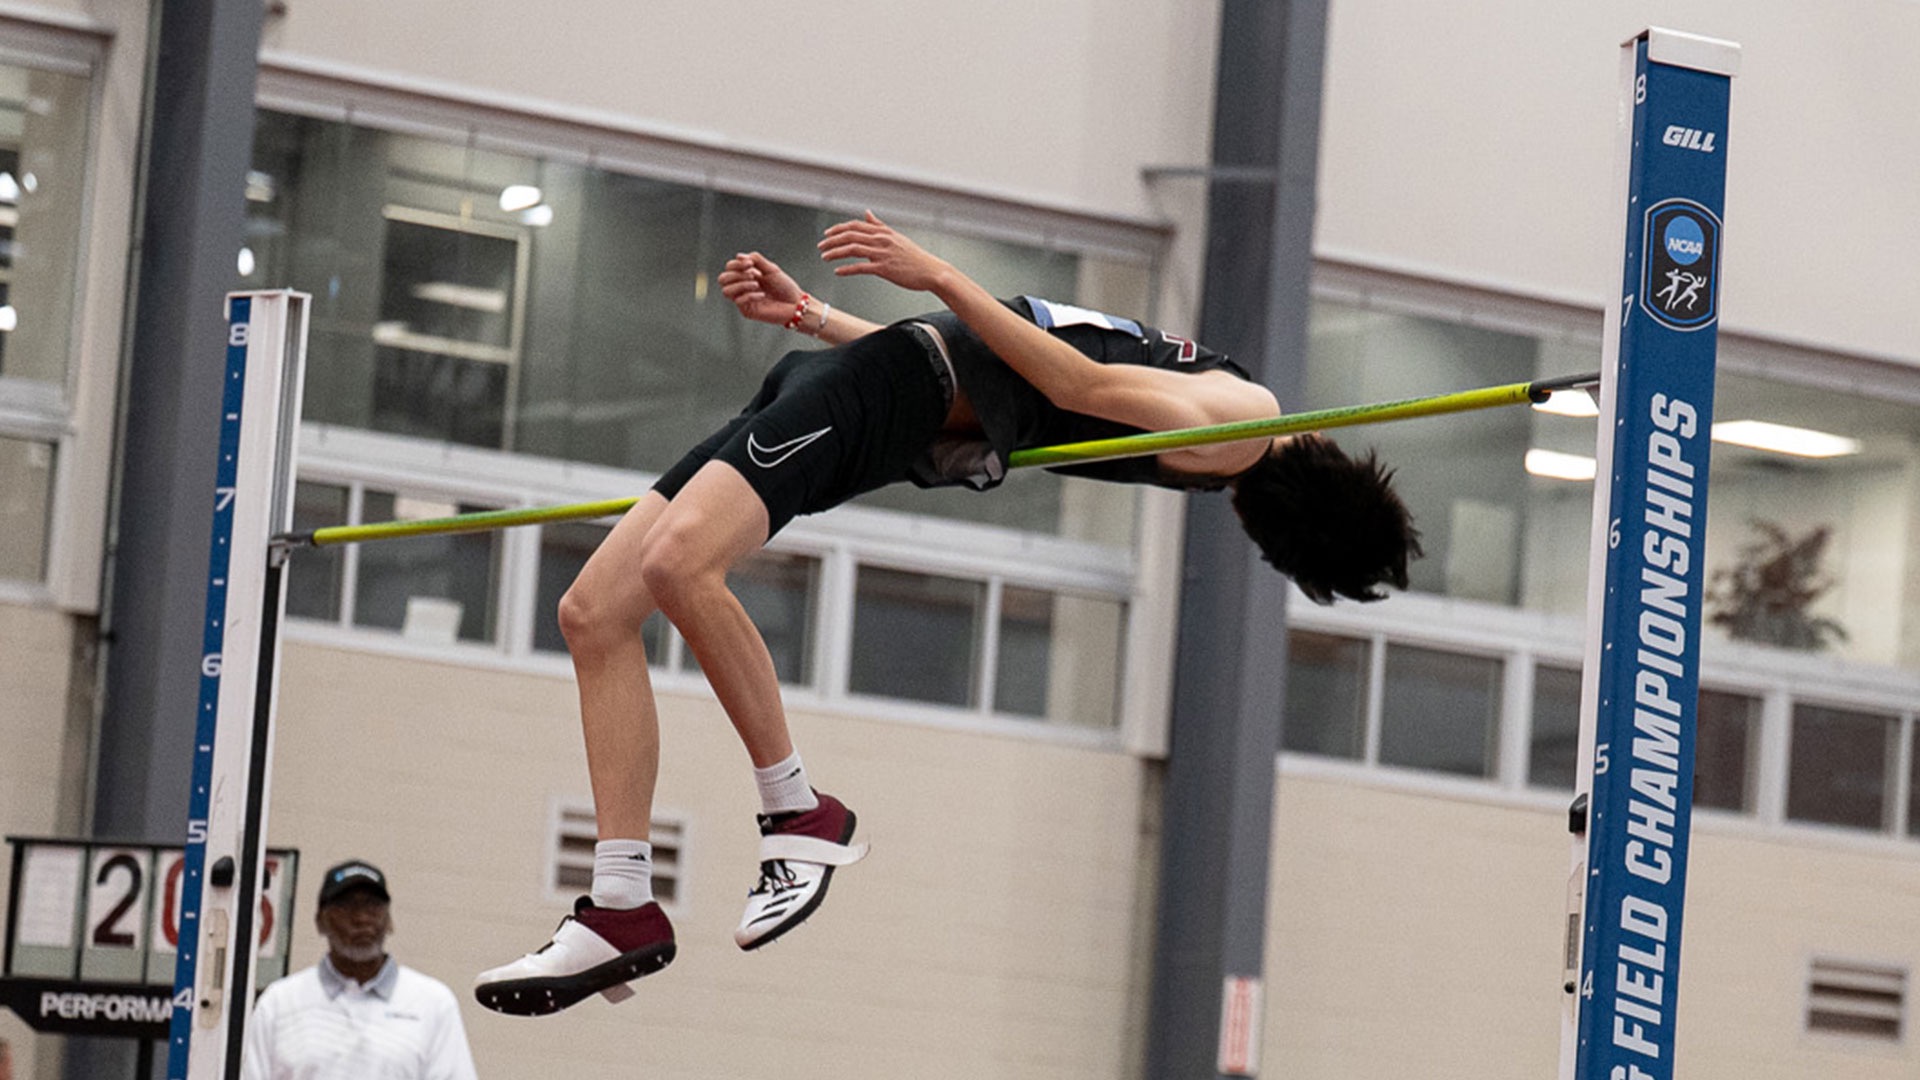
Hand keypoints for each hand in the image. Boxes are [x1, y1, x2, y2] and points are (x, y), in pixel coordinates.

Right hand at [717, 251, 805, 325]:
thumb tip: (738, 256)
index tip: (751, 264)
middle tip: (753, 274)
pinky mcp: (747, 310)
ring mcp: (743, 299)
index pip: (729, 267)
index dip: (737, 264)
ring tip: (757, 284)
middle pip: (722, 279)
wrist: (795, 303)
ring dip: (741, 284)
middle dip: (736, 274)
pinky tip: (762, 295)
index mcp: (746, 275)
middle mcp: (741, 287)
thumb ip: (756, 260)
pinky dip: (750, 295)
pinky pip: (739, 301)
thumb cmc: (784, 286)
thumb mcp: (771, 269)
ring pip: (726, 291)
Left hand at [818, 211, 952, 292]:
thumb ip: (879, 225)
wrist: (931, 271)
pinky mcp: (884, 269)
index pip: (855, 226)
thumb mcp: (896, 236)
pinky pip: (861, 267)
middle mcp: (881, 240)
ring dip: (835, 253)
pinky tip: (838, 272)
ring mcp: (882, 254)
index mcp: (883, 232)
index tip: (827, 235)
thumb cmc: (915, 257)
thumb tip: (866, 212)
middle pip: (850, 236)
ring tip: (824, 258)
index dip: (838, 229)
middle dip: (832, 241)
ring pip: (852, 249)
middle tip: (820, 247)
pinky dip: (847, 269)